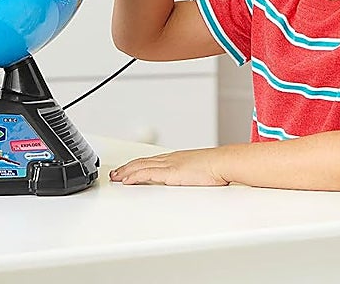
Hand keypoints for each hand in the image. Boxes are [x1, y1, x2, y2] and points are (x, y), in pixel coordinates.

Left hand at [108, 147, 228, 185]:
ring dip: (126, 172)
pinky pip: (146, 174)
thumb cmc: (217, 168)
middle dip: (127, 168)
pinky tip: (127, 181)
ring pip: (140, 167)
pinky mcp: (169, 173)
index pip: (151, 161)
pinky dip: (134, 176)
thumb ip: (191, 174)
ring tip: (116, 177)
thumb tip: (192, 180)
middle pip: (142, 162)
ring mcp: (168, 165)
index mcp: (176, 159)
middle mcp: (169, 159)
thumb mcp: (199, 170)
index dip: (137, 165)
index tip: (128, 169)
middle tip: (116, 174)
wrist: (223, 163)